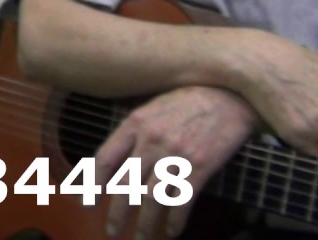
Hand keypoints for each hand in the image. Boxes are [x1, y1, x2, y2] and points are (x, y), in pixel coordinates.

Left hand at [96, 85, 256, 238]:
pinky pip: (182, 201)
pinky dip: (175, 221)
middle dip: (116, 214)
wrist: (230, 93)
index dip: (91, 185)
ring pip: (151, 199)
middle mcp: (151, 140)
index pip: (104, 159)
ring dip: (145, 225)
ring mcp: (176, 154)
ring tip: (141, 238)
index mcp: (135, 123)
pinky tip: (171, 231)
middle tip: (112, 232)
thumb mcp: (154, 107)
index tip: (87, 204)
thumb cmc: (189, 100)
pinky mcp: (201, 165)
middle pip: (125, 186)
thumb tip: (115, 164)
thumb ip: (134, 132)